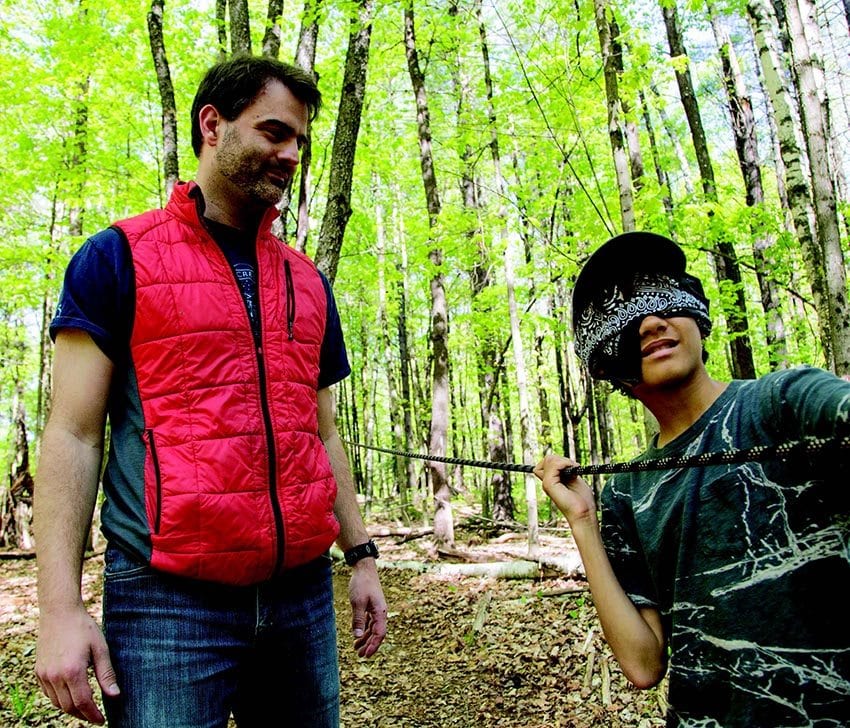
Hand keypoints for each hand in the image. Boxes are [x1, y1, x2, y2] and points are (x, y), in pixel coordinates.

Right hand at [35, 606, 118, 724]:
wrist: (60, 613)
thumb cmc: (83, 628)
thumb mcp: (100, 648)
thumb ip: (106, 674)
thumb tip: (115, 695)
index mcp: (73, 671)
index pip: (84, 703)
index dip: (93, 715)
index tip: (102, 720)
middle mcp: (55, 676)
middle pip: (69, 707)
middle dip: (83, 715)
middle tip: (95, 716)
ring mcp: (44, 675)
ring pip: (57, 703)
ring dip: (71, 709)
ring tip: (85, 708)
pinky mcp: (39, 672)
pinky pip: (48, 694)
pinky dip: (59, 699)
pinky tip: (70, 696)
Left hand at [348, 559, 386, 657]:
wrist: (364, 569)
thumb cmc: (361, 584)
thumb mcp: (357, 602)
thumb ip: (358, 619)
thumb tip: (357, 635)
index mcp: (380, 612)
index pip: (379, 634)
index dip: (373, 646)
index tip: (366, 655)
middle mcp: (381, 612)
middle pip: (377, 633)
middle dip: (369, 645)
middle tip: (360, 655)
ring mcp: (376, 609)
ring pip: (373, 628)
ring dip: (365, 638)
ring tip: (356, 648)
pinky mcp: (371, 606)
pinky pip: (370, 622)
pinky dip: (364, 630)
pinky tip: (358, 635)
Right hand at [533, 454, 596, 524]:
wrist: (583, 515)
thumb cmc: (582, 501)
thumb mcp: (574, 480)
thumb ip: (567, 471)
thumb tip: (564, 461)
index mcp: (551, 482)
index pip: (546, 463)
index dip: (558, 461)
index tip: (572, 468)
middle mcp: (546, 482)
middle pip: (547, 459)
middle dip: (562, 459)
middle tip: (574, 468)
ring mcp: (547, 483)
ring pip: (549, 459)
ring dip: (564, 460)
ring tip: (574, 469)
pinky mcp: (549, 485)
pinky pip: (553, 464)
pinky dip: (564, 463)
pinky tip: (573, 470)